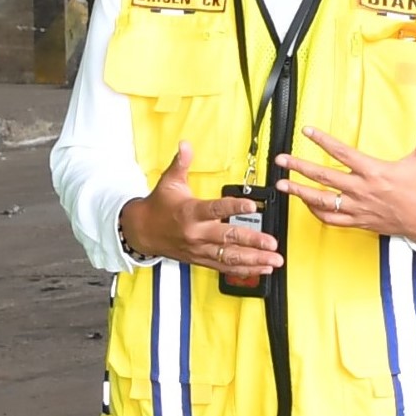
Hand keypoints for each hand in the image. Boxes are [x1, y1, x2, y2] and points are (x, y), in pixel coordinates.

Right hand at [119, 140, 280, 281]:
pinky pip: (225, 267)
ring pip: (229, 257)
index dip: (234, 206)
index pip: (215, 209)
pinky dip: (245, 270)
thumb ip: (181, 163)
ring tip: (274, 261)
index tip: (252, 205)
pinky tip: (262, 269)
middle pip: (228, 238)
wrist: (141, 232)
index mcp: (190, 212)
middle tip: (272, 243)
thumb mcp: (169, 182)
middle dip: (252, 242)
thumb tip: (185, 144)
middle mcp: (196, 233)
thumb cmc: (158, 206)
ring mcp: (200, 249)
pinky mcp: (201, 260)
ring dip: (254, 260)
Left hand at [282, 111, 415, 245]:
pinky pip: (332, 219)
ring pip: (323, 200)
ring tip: (282, 185)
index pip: (342, 152)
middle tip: (281, 160)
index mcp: (375, 172)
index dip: (323, 140)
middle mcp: (363, 189)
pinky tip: (307, 204)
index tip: (307, 131)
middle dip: (299, 167)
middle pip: (324, 176)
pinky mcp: (360, 221)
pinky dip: (316, 212)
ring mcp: (359, 207)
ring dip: (300, 192)